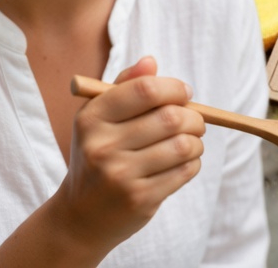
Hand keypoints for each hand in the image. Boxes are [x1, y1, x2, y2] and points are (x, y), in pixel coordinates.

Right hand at [50, 56, 204, 252]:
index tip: (184, 93)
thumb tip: (150, 62)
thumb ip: (124, 86)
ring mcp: (120, 175)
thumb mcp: (99, 119)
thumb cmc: (97, 155)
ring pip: (184, 145)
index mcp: (91, 118)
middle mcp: (102, 146)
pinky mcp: (139, 199)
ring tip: (190, 142)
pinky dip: (193, 163)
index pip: (146, 90)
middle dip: (194, 117)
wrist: (80, 216)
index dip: (175, 88)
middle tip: (194, 121)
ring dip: (196, 141)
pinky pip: (186, 171)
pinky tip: (182, 163)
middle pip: (172, 118)